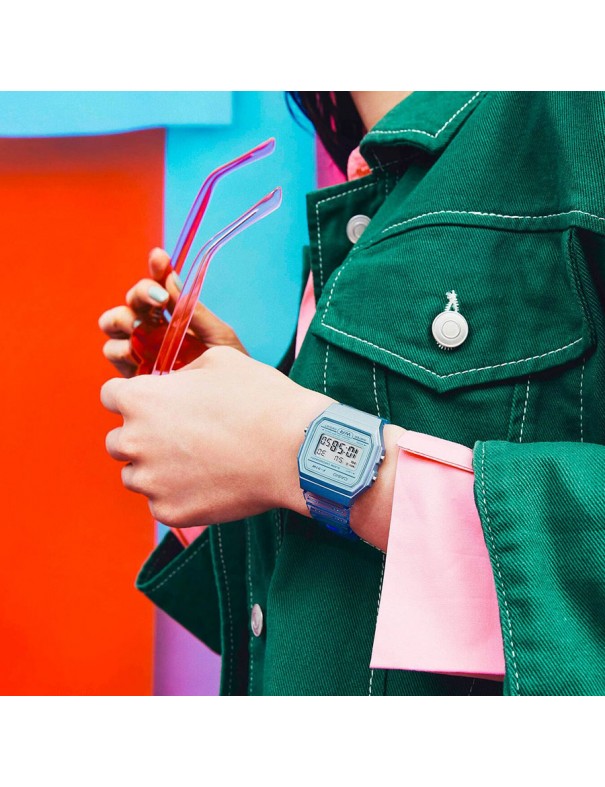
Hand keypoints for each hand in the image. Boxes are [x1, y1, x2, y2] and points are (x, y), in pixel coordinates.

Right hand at [98, 248, 246, 377]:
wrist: (231, 408)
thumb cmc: (229, 373)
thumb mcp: (219, 338)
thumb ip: (196, 311)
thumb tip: (172, 279)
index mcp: (175, 315)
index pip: (160, 284)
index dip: (156, 268)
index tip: (160, 257)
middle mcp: (153, 329)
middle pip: (132, 301)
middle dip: (139, 294)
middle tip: (158, 299)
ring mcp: (141, 349)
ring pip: (114, 323)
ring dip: (123, 318)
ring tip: (141, 326)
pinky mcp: (133, 373)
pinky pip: (115, 353)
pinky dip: (121, 348)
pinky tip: (136, 351)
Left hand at [101, 346, 332, 527]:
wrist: (292, 450)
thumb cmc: (259, 399)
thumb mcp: (219, 361)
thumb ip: (183, 372)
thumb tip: (176, 385)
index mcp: (140, 399)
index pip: (110, 396)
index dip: (134, 397)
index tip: (156, 404)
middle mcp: (134, 441)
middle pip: (117, 442)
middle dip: (141, 437)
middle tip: (181, 437)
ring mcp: (150, 482)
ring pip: (136, 476)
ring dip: (156, 470)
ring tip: (197, 463)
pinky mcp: (169, 513)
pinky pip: (161, 504)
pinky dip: (178, 496)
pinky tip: (209, 483)